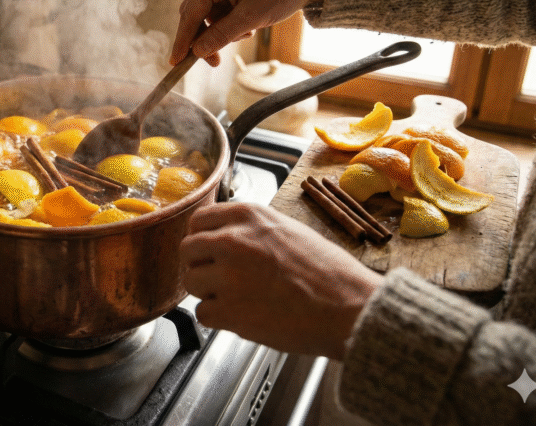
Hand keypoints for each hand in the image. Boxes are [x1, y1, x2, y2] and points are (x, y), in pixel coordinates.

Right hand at [171, 0, 324, 65]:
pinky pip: (218, 6)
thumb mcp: (252, 18)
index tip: (176, 61)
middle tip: (214, 61)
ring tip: (246, 33)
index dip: (183, 39)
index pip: (191, 11)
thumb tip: (197, 51)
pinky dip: (228, 20)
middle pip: (195, 12)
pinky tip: (247, 24)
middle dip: (204, 37)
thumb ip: (221, 35)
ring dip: (220, 29)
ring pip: (207, 12)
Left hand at [180, 202, 381, 359]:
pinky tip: (243, 315)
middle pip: (187, 249)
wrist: (348, 308)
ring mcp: (228, 276)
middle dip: (199, 265)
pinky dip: (218, 318)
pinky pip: (202, 313)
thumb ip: (251, 229)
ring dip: (208, 293)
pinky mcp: (229, 310)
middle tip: (219, 277)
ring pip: (191, 282)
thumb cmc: (328, 273)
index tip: (207, 249)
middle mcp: (233, 240)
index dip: (202, 237)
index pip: (199, 220)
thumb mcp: (288, 229)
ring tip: (238, 297)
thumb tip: (223, 235)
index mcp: (249, 216)